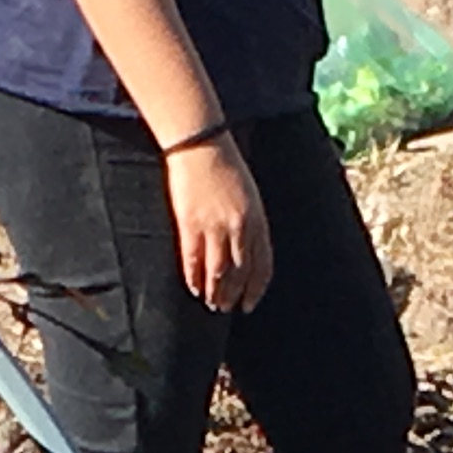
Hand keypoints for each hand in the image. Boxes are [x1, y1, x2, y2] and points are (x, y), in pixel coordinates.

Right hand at [167, 139, 274, 310]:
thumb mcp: (249, 196)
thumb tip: (245, 255)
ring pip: (217, 273)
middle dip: (233, 295)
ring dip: (215, 292)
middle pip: (239, 273)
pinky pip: (193, 260)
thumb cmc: (226, 167)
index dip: (255, 289)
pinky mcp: (191, 224)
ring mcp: (215, 227)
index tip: (249, 305)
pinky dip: (194, 278)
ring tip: (211, 303)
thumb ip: (251, 225)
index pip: (262, 266)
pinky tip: (194, 288)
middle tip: (225, 307)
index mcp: (257, 220)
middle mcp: (239, 227)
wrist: (201, 145)